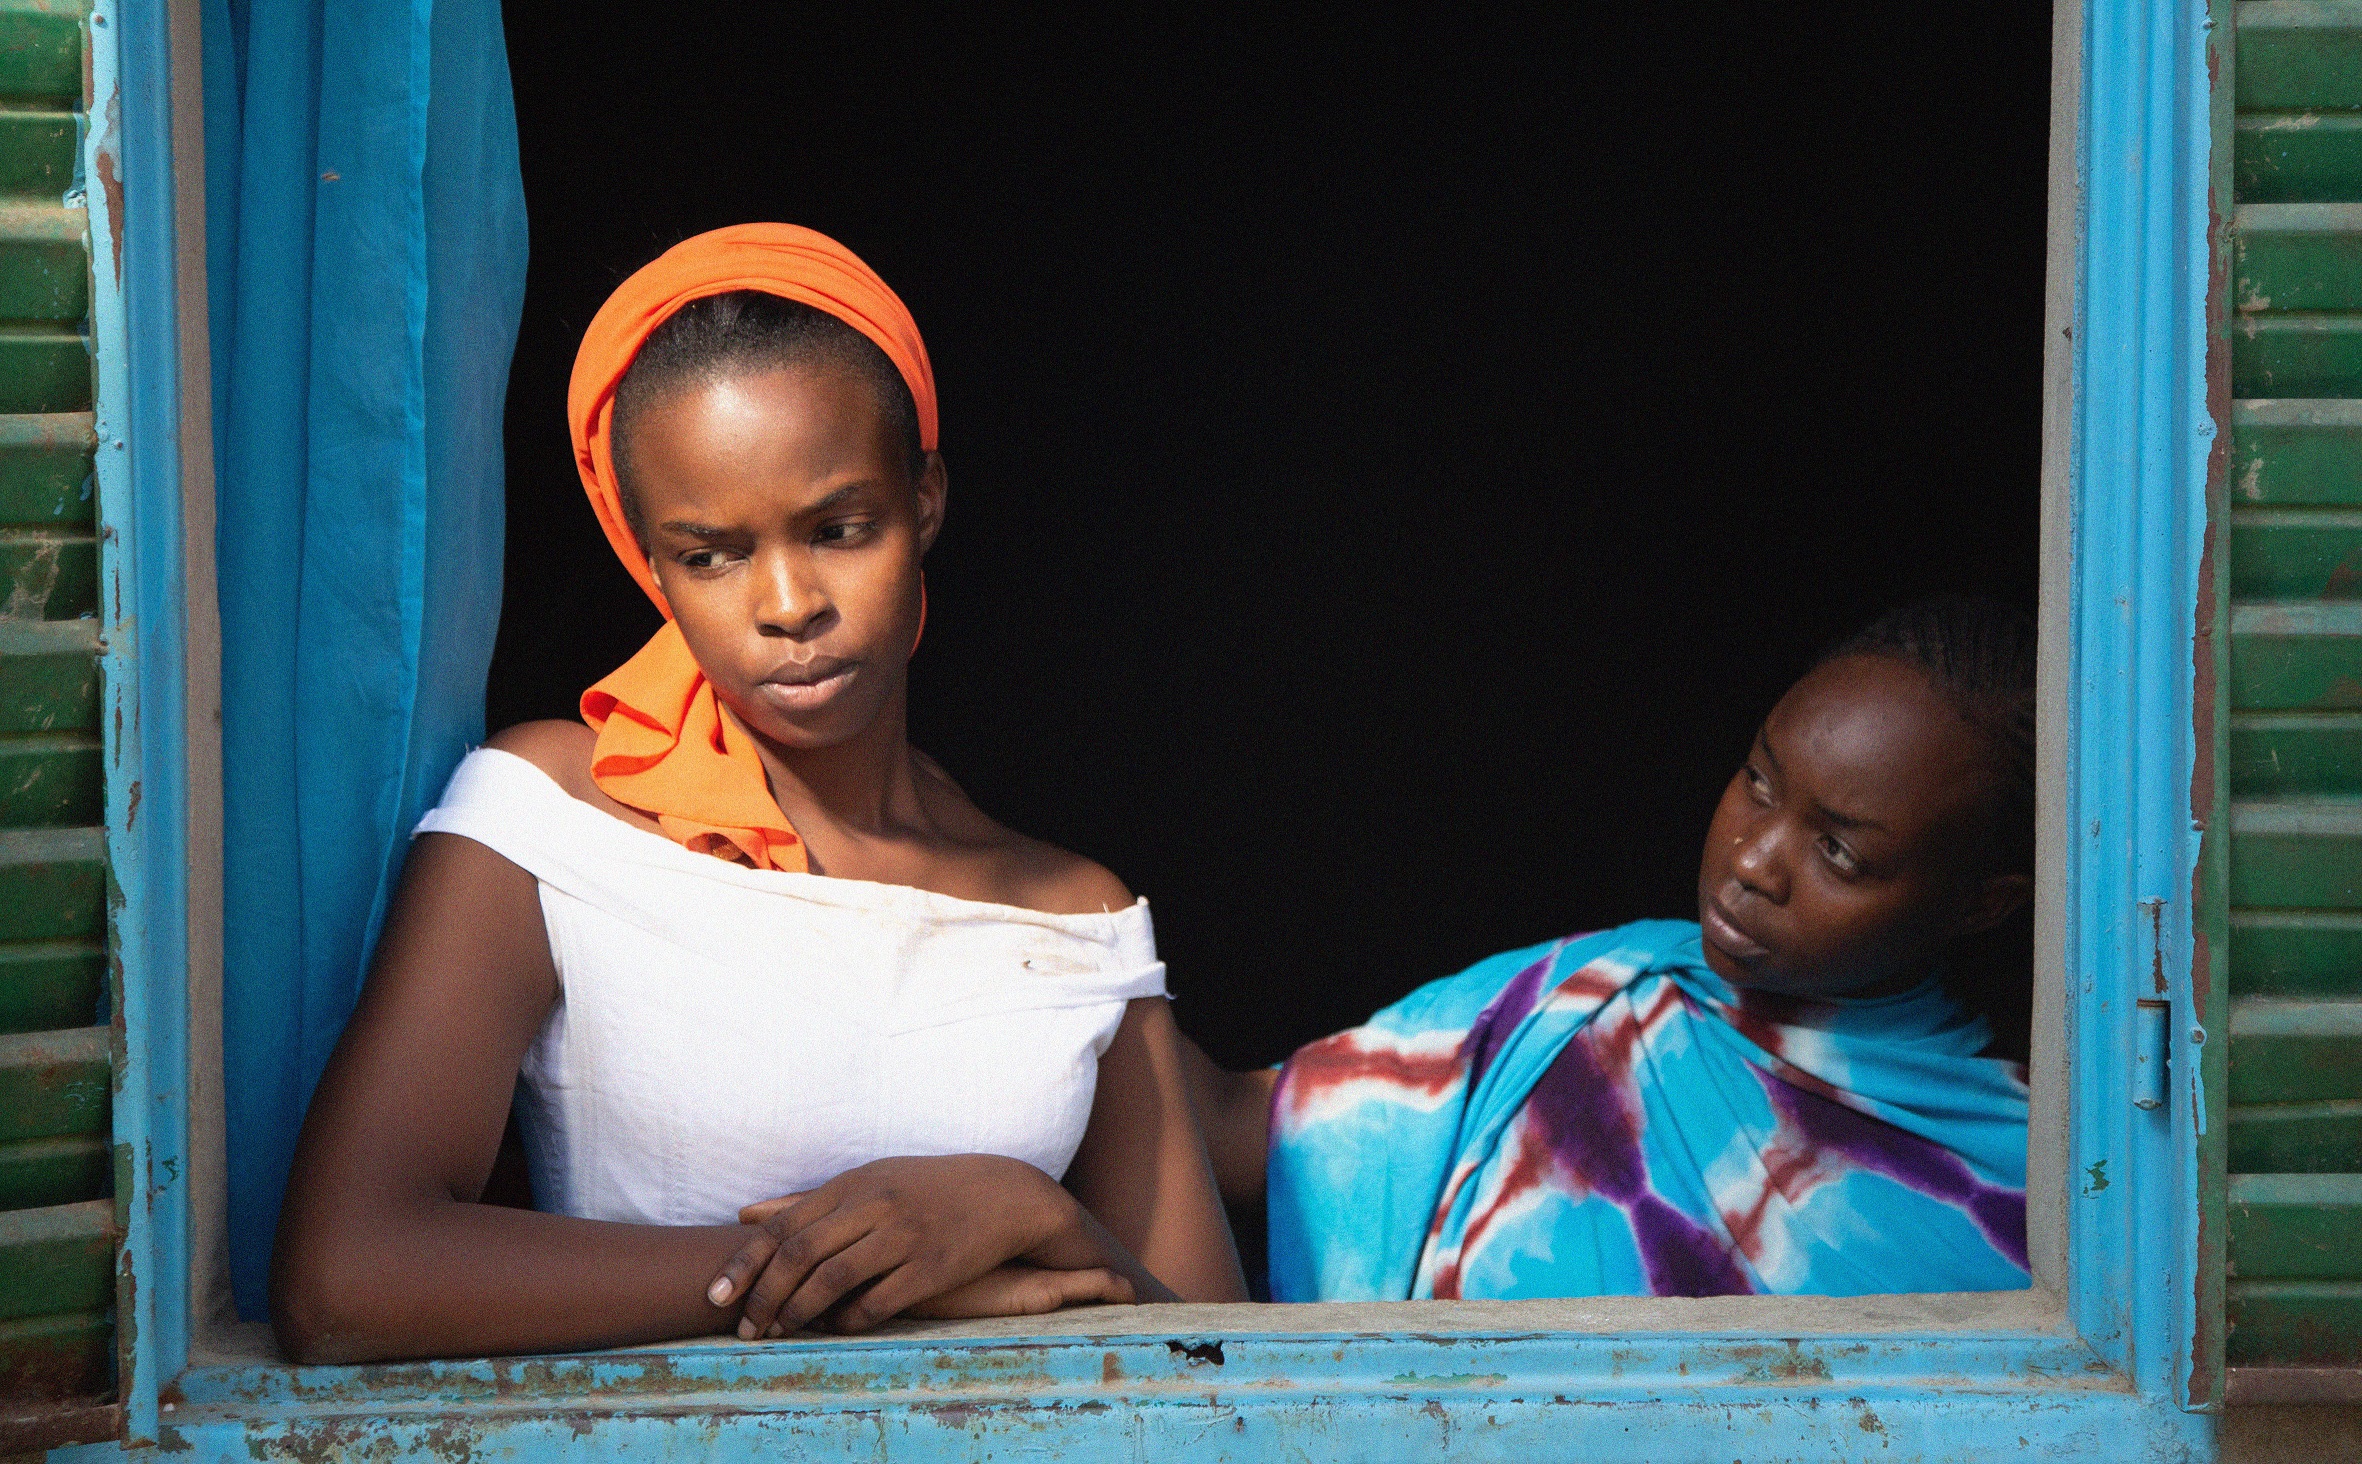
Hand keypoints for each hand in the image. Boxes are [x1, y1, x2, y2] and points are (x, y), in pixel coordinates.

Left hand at [709, 1155, 1093, 1337]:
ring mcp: (904, 1236)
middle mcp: (875, 1205)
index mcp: (853, 1183)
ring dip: (798, 1313)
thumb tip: (745, 1215)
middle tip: (746, 1329)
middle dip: (764, 1296)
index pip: (783, 1225)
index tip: (715, 1296)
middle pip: (801, 1254)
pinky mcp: (932, 1267)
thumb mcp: (868, 1180)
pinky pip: (877, 1303)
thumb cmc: (925, 1189)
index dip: (744, 1264)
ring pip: (833, 1280)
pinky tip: (833, 1330)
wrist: (1003, 1195)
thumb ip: (805, 1201)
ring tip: (780, 1333)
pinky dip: (847, 1322)